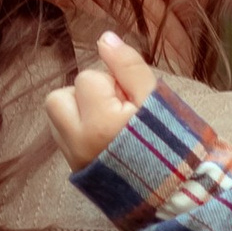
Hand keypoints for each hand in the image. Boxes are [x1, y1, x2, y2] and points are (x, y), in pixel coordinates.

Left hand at [43, 31, 160, 169]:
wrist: (174, 192)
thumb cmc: (169, 143)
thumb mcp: (155, 99)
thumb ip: (128, 66)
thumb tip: (104, 38)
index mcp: (99, 123)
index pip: (89, 78)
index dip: (113, 83)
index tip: (132, 103)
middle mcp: (77, 141)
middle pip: (58, 97)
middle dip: (84, 95)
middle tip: (114, 109)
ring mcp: (72, 157)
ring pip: (57, 115)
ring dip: (78, 111)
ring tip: (106, 121)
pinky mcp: (73, 168)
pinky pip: (62, 135)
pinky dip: (77, 129)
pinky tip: (102, 136)